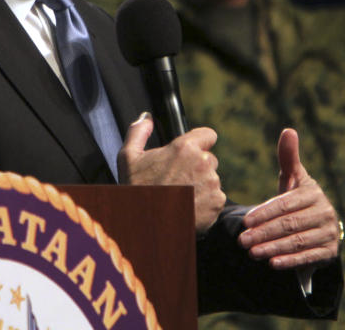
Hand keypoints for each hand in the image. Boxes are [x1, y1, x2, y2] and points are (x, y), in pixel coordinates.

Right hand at [118, 112, 225, 231]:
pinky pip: (216, 199)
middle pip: (210, 159)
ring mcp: (212, 184)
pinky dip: (205, 204)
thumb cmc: (136, 191)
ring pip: (212, 180)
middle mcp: (203, 163)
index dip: (200, 142)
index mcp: (185, 148)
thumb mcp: (128, 157)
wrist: (145, 226)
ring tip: (181, 196)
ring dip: (202, 186)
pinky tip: (188, 208)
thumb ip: (138, 132)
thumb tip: (146, 118)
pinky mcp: (216, 204)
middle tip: (179, 180)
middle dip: (198, 167)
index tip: (191, 152)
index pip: (209, 135)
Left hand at [237, 128, 339, 269]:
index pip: (286, 204)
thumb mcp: (292, 178)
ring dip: (273, 248)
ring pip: (297, 241)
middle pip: (289, 224)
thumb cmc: (297, 198)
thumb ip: (288, 157)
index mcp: (313, 193)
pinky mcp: (330, 252)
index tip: (246, 220)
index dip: (265, 212)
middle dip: (264, 233)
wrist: (318, 225)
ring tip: (252, 253)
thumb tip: (288, 130)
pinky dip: (290, 261)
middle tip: (242, 240)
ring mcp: (329, 233)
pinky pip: (308, 257)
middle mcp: (325, 212)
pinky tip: (272, 263)